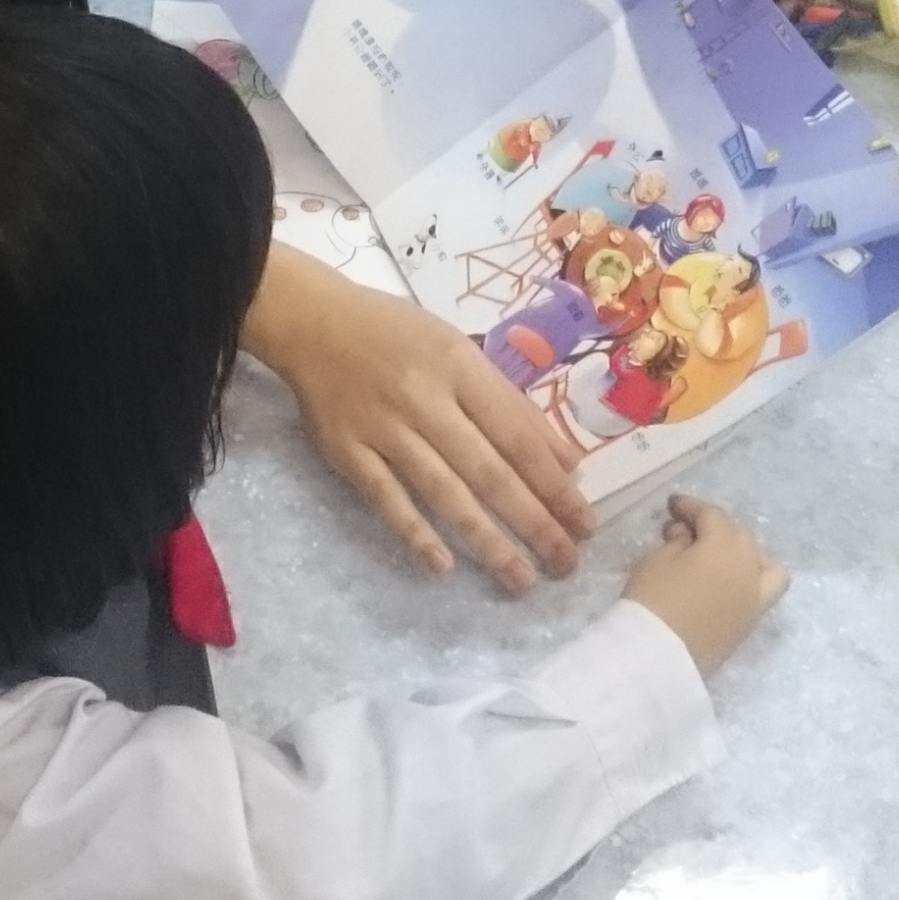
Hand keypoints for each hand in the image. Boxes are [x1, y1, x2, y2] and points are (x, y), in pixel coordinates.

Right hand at [243, 246, 594, 589]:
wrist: (312, 320)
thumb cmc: (397, 334)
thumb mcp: (460, 351)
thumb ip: (511, 404)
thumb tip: (565, 461)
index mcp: (460, 368)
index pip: (517, 436)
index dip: (554, 484)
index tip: (586, 524)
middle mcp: (426, 399)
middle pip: (488, 471)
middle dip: (533, 522)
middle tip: (566, 563)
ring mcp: (383, 428)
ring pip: (444, 492)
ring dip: (486, 540)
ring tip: (520, 579)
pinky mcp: (346, 451)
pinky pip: (386, 499)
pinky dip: (415, 533)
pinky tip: (444, 567)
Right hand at [622, 495, 786, 673]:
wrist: (659, 657)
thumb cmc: (653, 600)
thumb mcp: (656, 560)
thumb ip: (677, 540)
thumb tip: (689, 535)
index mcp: (725, 546)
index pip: (711, 515)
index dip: (689, 506)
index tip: (671, 505)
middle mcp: (750, 566)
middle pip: (736, 534)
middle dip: (712, 526)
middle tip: (682, 529)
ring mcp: (756, 594)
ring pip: (758, 558)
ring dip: (738, 548)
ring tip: (714, 553)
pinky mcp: (752, 619)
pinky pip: (767, 586)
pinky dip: (754, 574)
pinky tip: (733, 577)